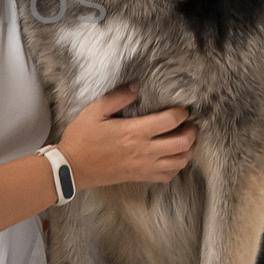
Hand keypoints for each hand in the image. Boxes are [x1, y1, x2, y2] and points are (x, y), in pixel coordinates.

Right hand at [57, 83, 196, 191]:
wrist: (72, 168)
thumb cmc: (81, 138)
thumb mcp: (94, 111)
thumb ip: (118, 97)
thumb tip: (136, 87)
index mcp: (134, 132)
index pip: (170, 121)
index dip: (181, 113)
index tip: (181, 109)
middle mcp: (144, 151)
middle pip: (182, 143)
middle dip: (191, 132)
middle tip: (189, 125)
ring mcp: (144, 166)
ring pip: (180, 162)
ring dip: (187, 150)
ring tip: (183, 141)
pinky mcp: (140, 177)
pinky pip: (168, 176)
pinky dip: (175, 167)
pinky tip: (171, 158)